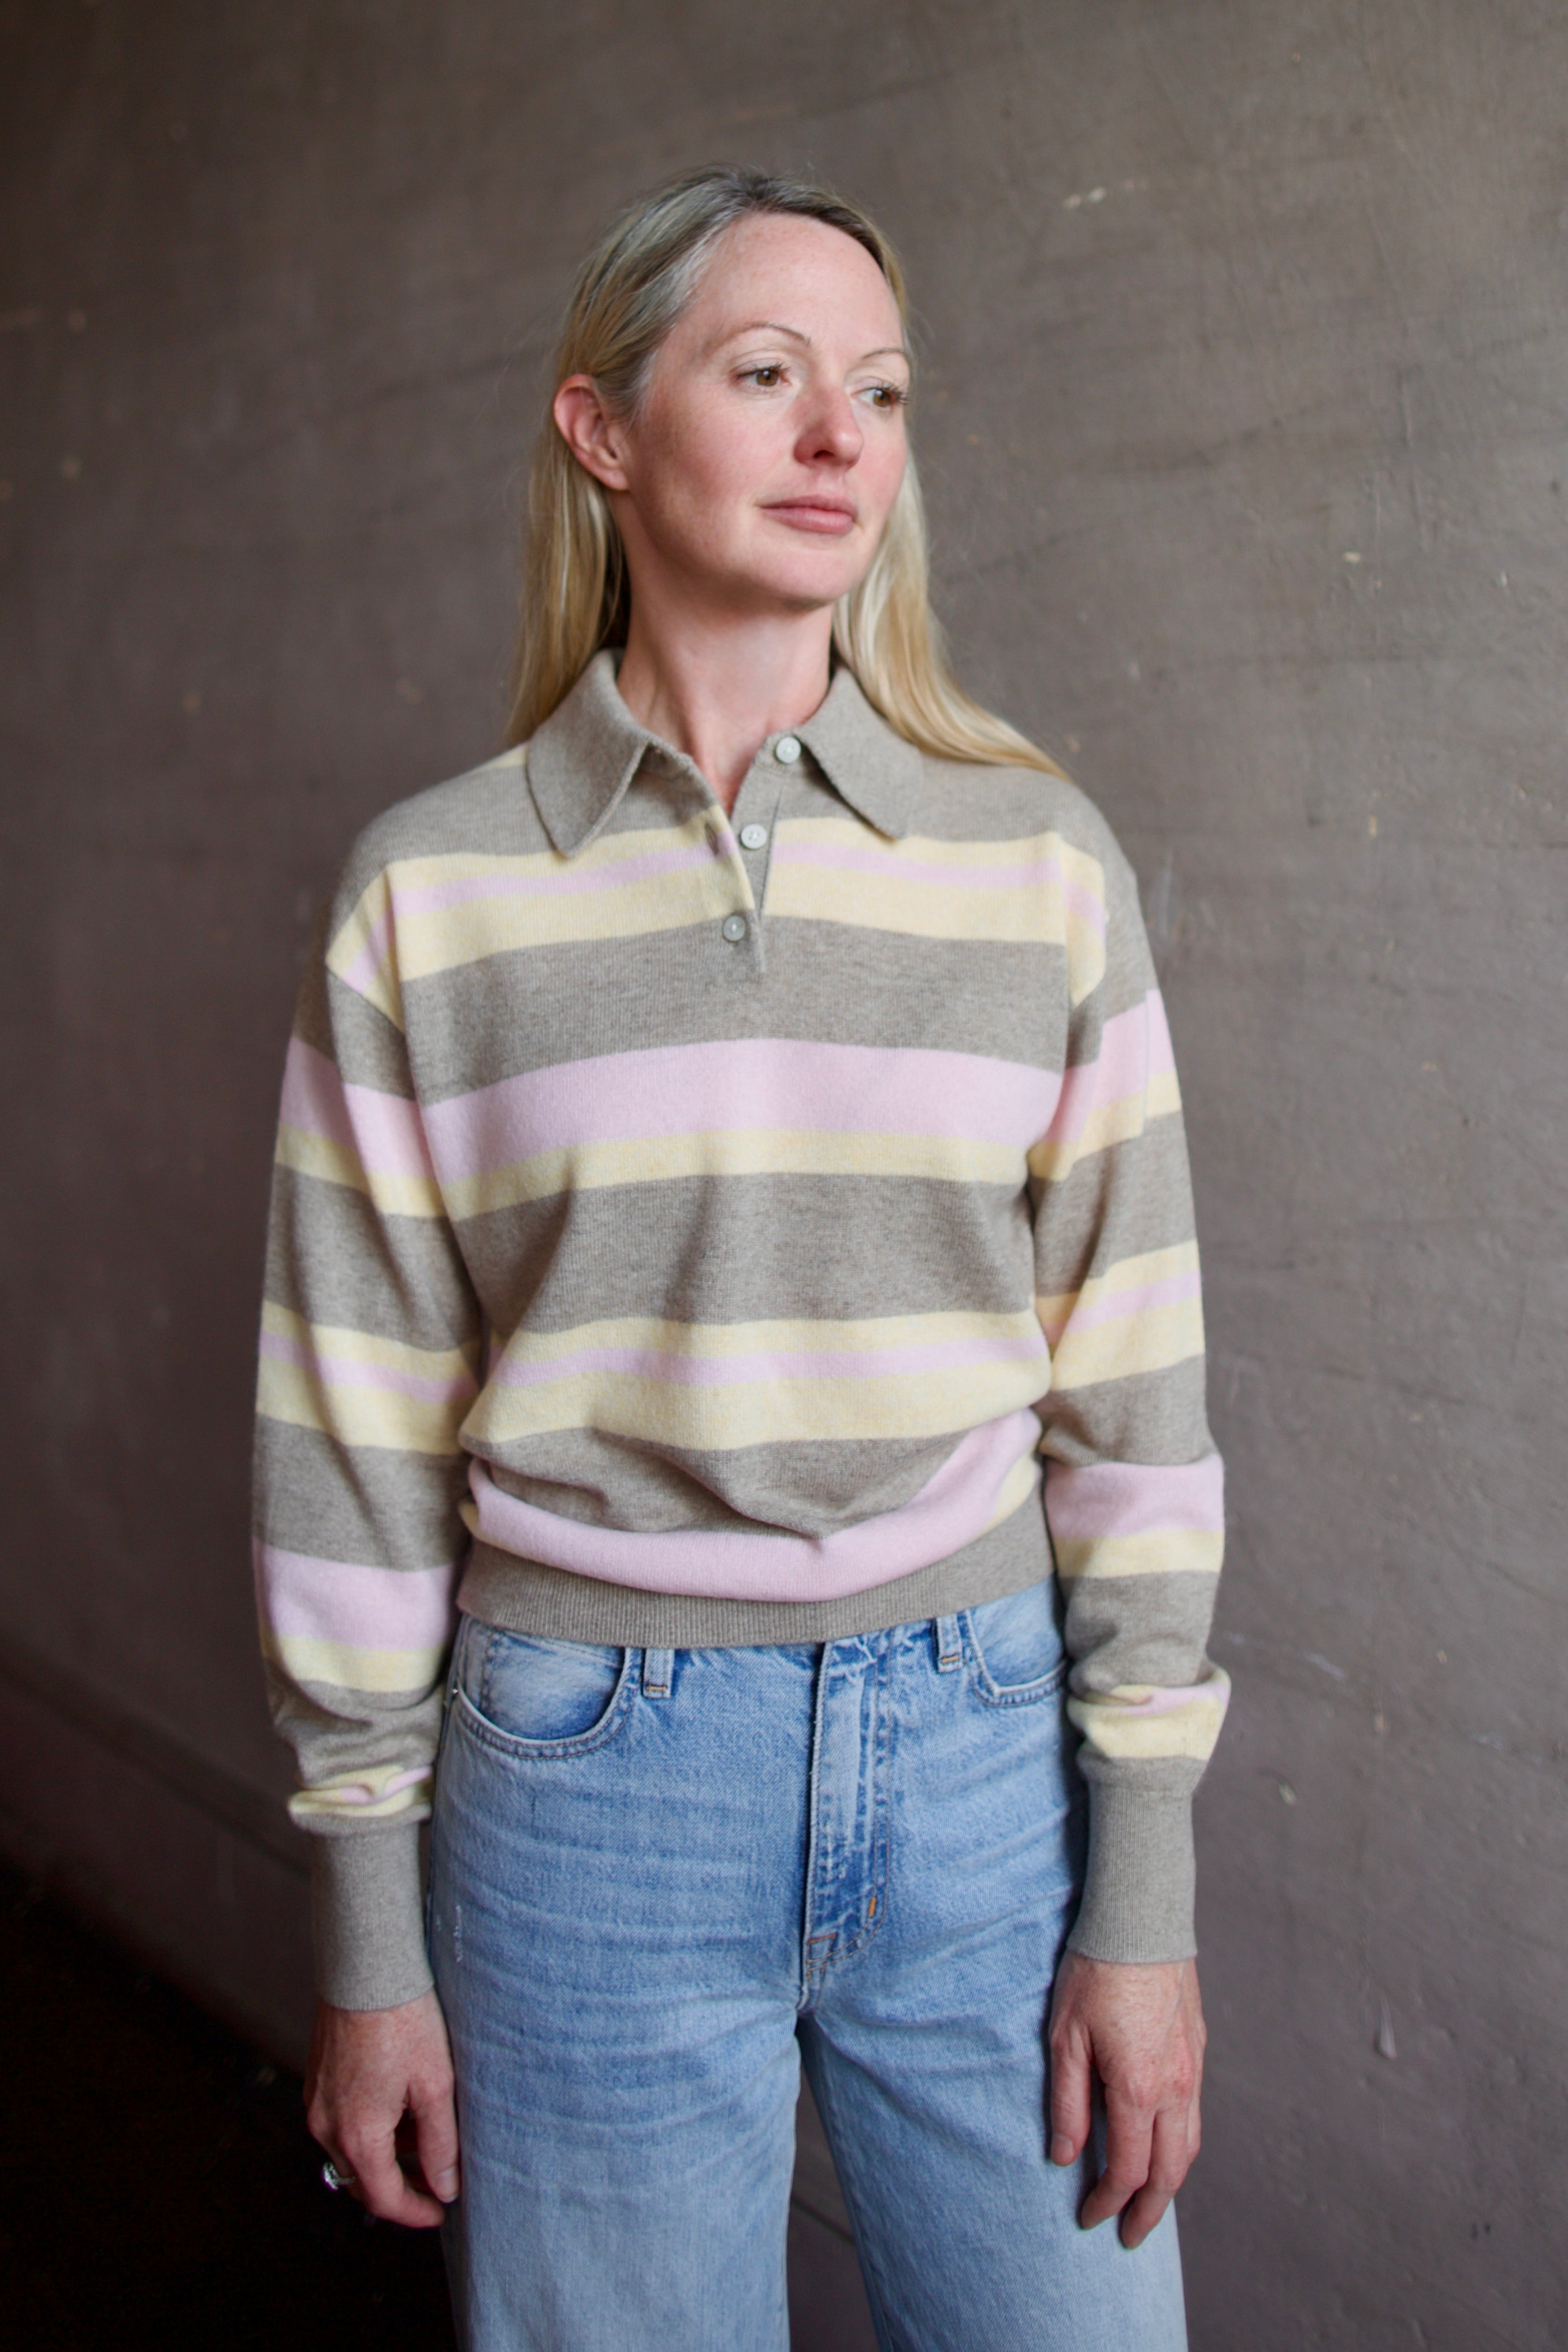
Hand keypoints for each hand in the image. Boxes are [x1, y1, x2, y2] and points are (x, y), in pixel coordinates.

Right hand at [305, 1988, 459, 2226]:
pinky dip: (369, 2131)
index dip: (415, 2212)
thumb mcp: (435, 2085)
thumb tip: (446, 2186)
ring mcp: (317, 2101)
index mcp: (357, 2134)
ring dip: (384, 2158)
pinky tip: (399, 2110)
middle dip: (399, 2188)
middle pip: (361, 2180)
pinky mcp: (317, 2079)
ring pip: (349, 2152)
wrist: (367, 1968)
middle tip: (437, 2181)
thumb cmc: (405, 2021)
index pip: (383, 2198)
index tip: (441, 2212)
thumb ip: (440, 2143)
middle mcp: (326, 2125)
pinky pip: (340, 2123)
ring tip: (425, 2139)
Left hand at [1047, 1951, 1204, 2248]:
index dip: (1107, 2202)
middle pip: (1170, 2170)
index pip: (1127, 2169)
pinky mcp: (1196, 2048)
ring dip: (1171, 2180)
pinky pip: (1194, 2113)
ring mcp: (1191, 2067)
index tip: (1088, 2219)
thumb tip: (1065, 2157)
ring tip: (1150, 2200)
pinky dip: (1182, 2144)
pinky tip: (1165, 2144)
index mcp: (1138, 2088)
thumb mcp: (1064, 2037)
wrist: (1141, 1919)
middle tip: (1131, 2236)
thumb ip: (1067, 2102)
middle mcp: (1174, 2086)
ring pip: (1190, 2144)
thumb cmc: (1095, 1973)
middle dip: (1149, 2210)